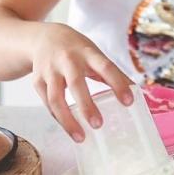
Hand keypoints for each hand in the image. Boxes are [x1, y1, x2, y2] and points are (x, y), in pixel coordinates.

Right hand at [30, 23, 134, 141]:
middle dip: (87, 105)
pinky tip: (68, 127)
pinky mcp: (37, 81)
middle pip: (76, 83)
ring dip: (67, 120)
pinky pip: (47, 103)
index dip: (118, 83)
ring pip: (55, 98)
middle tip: (98, 125)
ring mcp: (50, 70)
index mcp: (87, 52)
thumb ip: (112, 72)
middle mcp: (67, 60)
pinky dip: (58, 118)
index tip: (129, 101)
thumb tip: (136, 92)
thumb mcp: (95, 54)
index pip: (105, 67)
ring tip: (80, 137)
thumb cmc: (76, 49)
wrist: (44, 37)